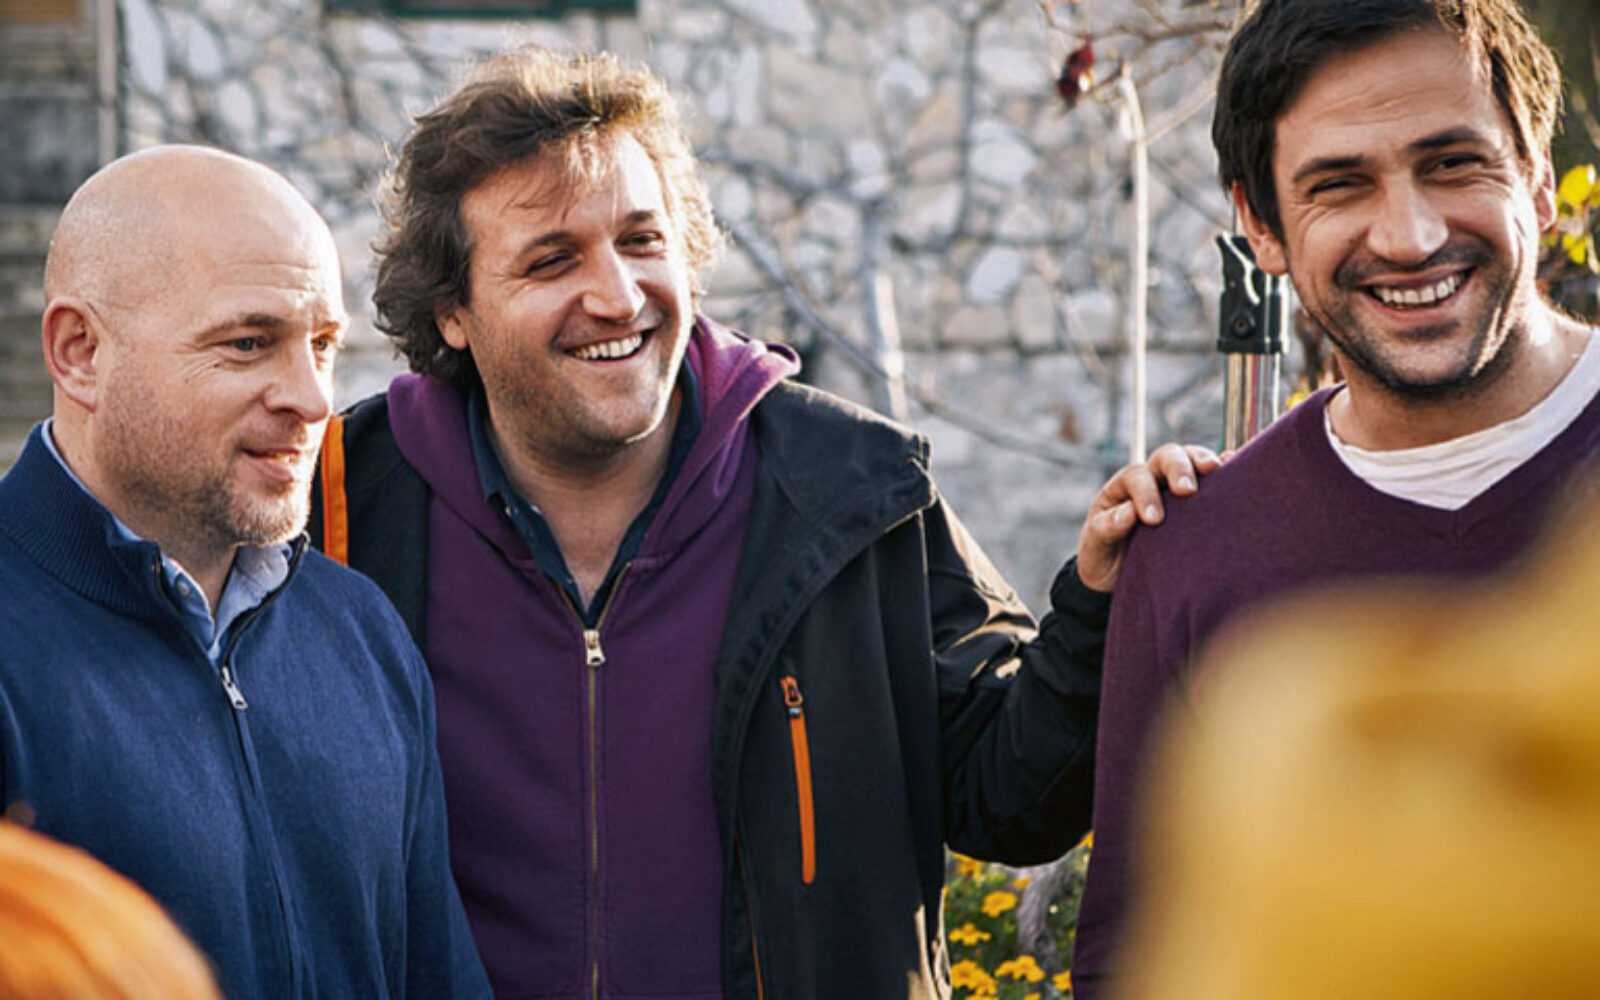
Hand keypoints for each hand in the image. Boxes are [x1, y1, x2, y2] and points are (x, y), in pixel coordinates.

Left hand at [1076, 443, 1222, 592]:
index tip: (1153, 519)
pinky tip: (1234, 465)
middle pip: (1166, 456)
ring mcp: (1176, 485)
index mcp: (1124, 487)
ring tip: (1217, 470)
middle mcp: (1152, 479)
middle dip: (1178, 468)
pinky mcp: (1198, 499)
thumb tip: (1130, 513)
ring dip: (1203, 460)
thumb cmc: (1106, 554)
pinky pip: (1213, 475)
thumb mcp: (1097, 544)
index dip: (1145, 493)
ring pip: (1190, 457)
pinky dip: (1225, 466)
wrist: (1119, 573)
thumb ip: (1107, 527)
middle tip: (1186, 491)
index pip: (1136, 476)